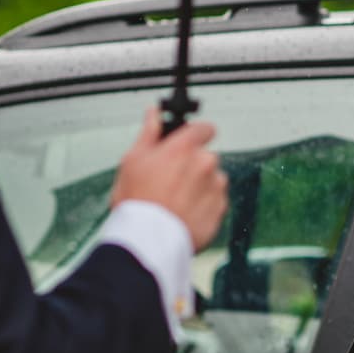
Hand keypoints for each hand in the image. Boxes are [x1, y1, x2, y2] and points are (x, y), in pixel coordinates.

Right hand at [111, 106, 228, 251]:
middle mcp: (206, 163)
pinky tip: (184, 211)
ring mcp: (216, 187)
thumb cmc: (137, 200)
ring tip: (176, 199)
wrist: (150, 238)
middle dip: (191, 164)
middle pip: (205, 156)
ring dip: (199, 185)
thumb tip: (153, 113)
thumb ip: (149, 133)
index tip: (189, 140)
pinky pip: (215, 200)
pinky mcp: (221, 208)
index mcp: (184, 148)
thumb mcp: (133, 160)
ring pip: (212, 179)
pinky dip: (204, 204)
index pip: (204, 128)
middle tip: (169, 179)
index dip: (196, 133)